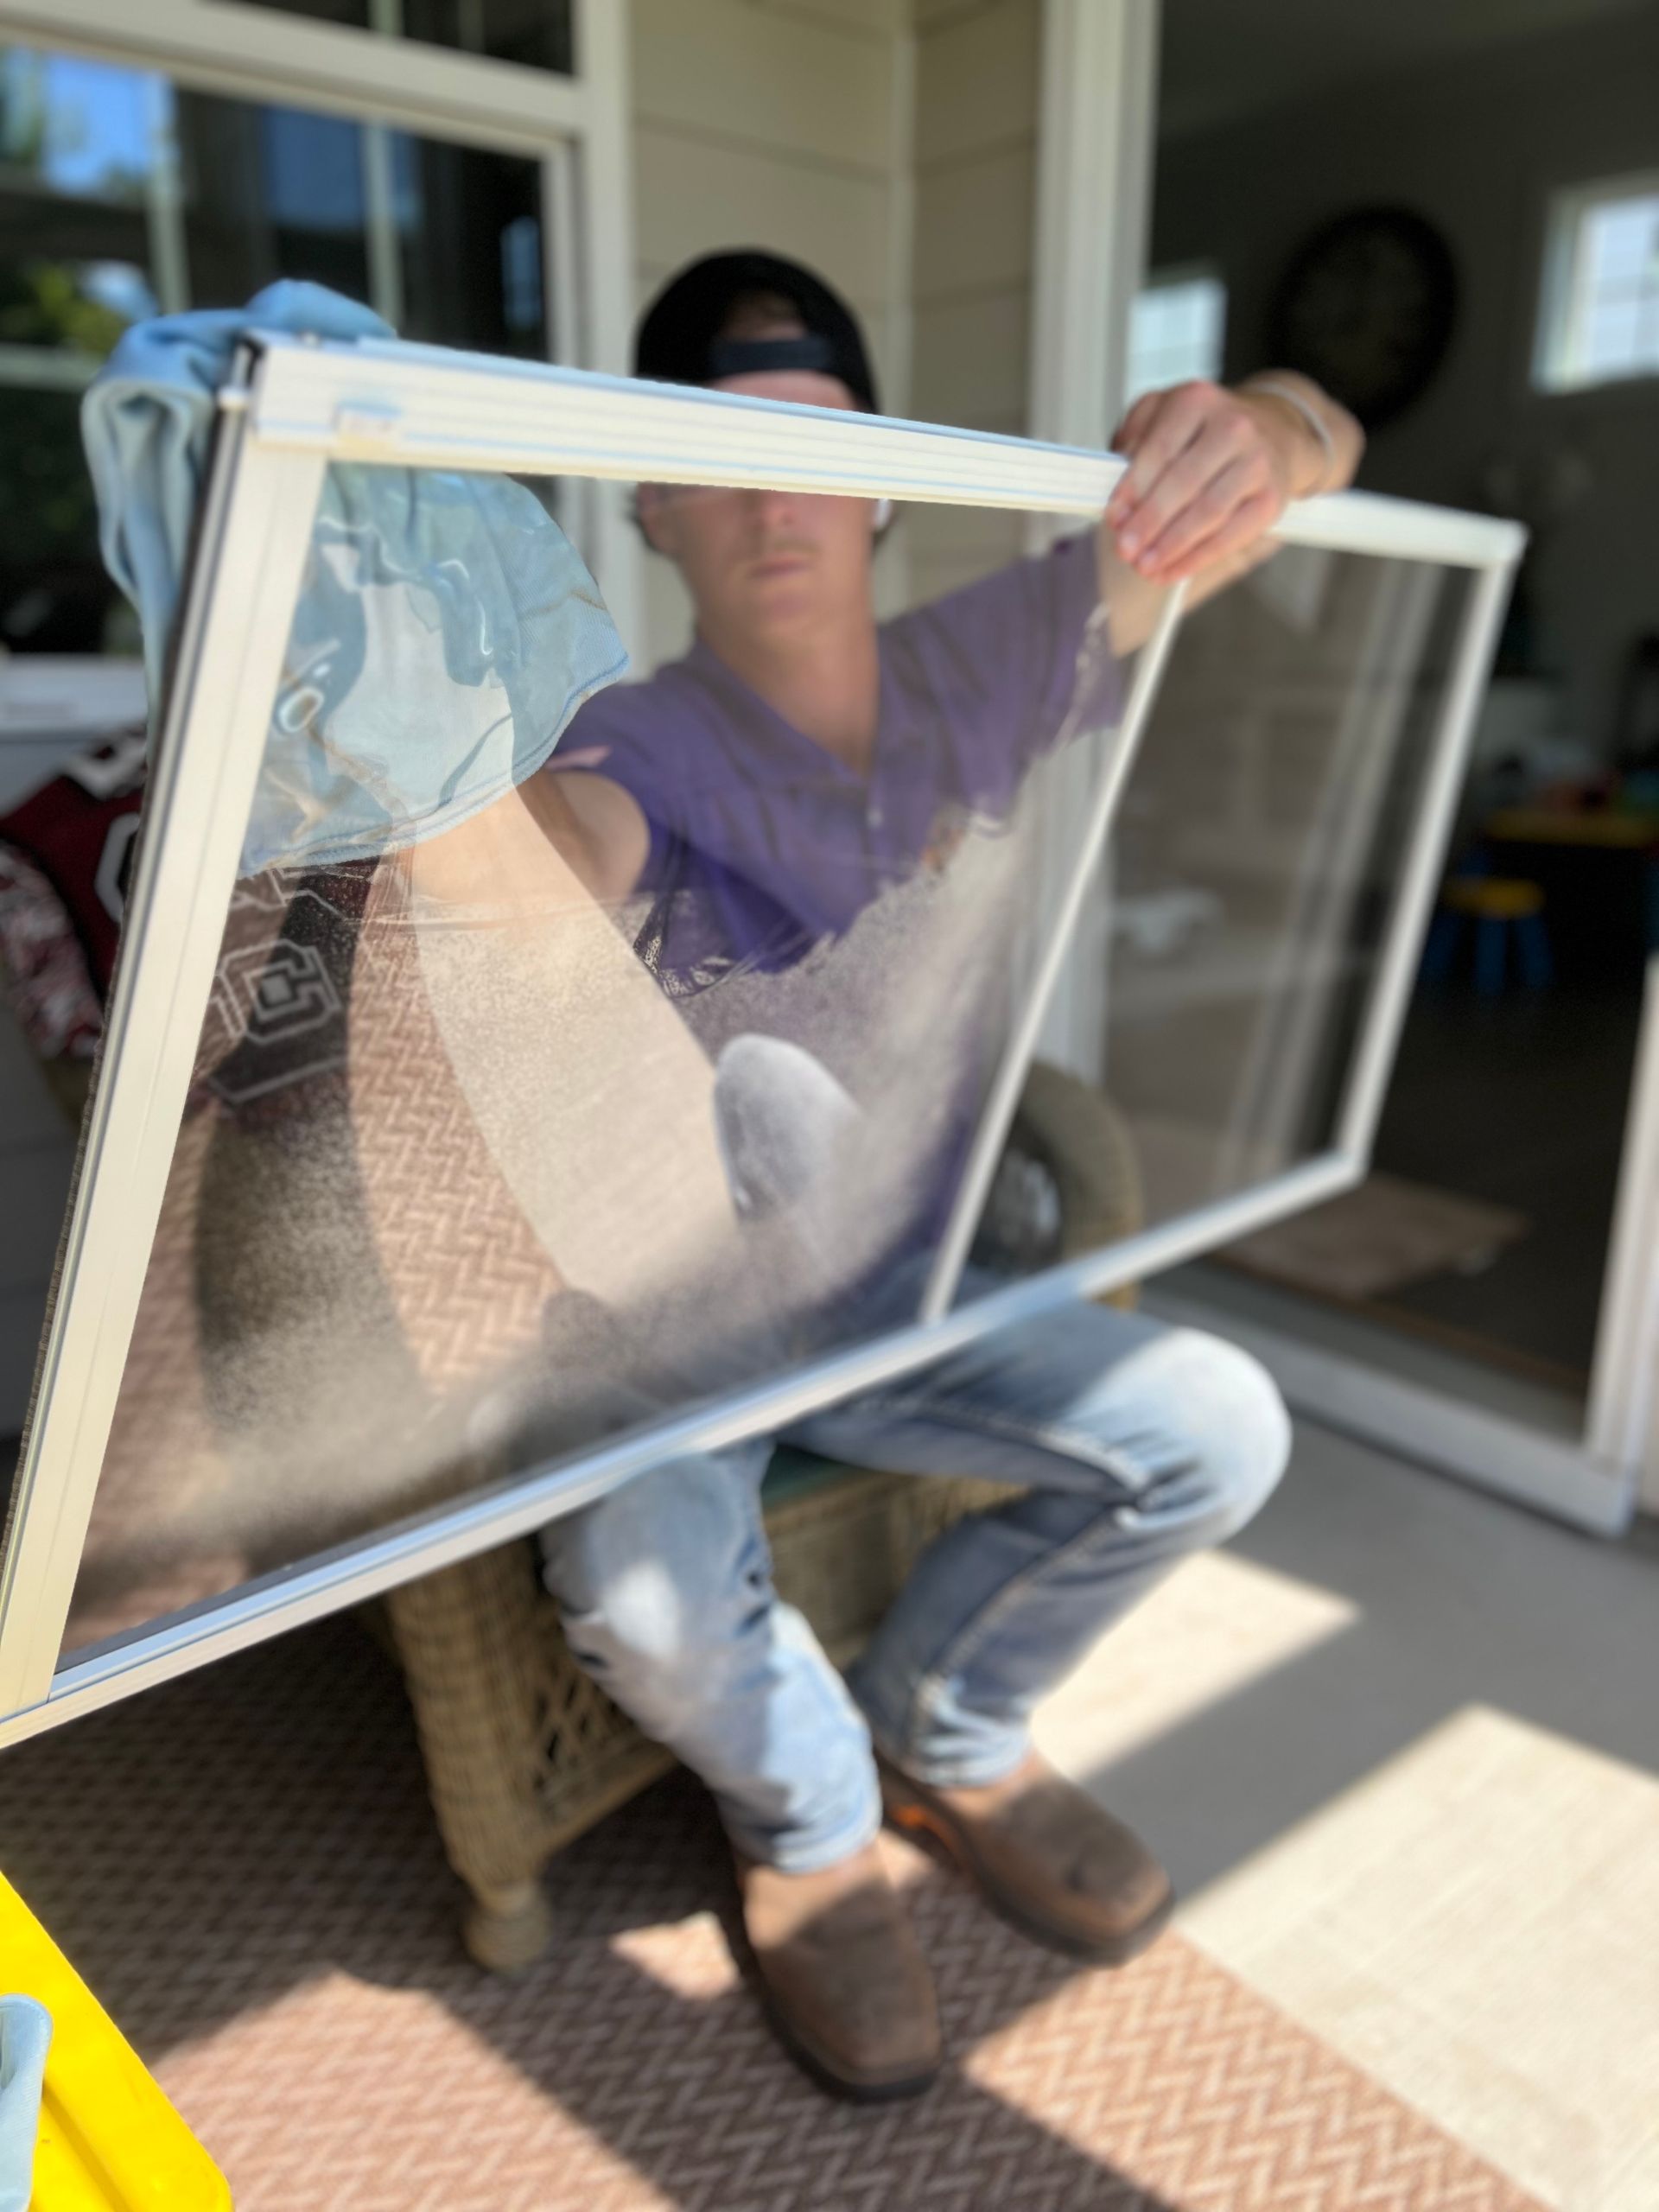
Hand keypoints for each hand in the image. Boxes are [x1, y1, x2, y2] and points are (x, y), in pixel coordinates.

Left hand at [1104, 379, 1322, 586]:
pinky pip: (1231, 535)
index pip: (1160, 449)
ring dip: (1171, 546)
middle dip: (1149, 522)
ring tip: (1145, 567)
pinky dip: (1197, 559)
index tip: (1113, 518)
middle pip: (1184, 482)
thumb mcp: (1163, 416)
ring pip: (1208, 511)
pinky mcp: (1272, 497)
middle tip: (1125, 550)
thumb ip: (1134, 440)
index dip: (1133, 488)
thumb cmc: (1205, 431)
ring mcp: (1257, 462)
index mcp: (1197, 400)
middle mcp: (1233, 426)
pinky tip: (1172, 572)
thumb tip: (1116, 483)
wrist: (1271, 433)